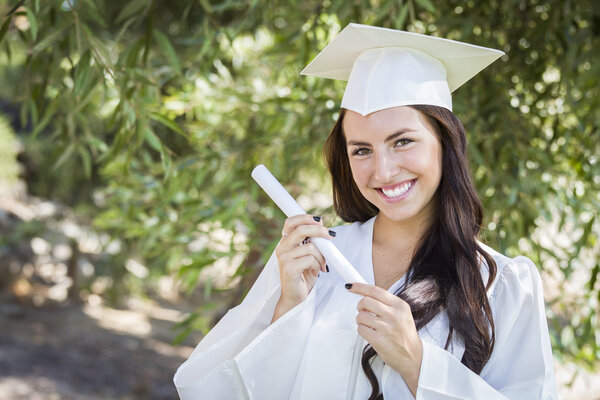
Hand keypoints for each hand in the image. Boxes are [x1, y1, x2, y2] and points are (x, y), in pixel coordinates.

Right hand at [271, 215, 333, 322]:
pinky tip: (315, 272)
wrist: (295, 298)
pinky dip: (318, 265)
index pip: (290, 222)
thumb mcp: (309, 255)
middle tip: (331, 236)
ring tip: (321, 266)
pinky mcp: (288, 269)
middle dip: (319, 231)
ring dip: (321, 257)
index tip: (320, 220)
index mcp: (285, 243)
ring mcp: (284, 258)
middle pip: (301, 230)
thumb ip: (312, 241)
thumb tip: (322, 226)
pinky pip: (310, 259)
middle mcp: (282, 248)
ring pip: (310, 247)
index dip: (305, 218)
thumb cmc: (303, 276)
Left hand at [346, 282, 422, 396]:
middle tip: (364, 311)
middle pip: (365, 301)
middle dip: (360, 306)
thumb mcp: (401, 313)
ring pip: (360, 316)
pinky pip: (360, 329)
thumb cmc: (405, 334)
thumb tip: (364, 294)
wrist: (413, 356)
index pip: (375, 290)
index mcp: (400, 305)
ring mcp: (386, 328)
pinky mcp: (379, 340)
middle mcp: (394, 315)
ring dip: (361, 321)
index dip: (360, 287)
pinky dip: (362, 330)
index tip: (350, 286)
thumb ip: (385, 303)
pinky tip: (371, 333)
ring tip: (370, 325)